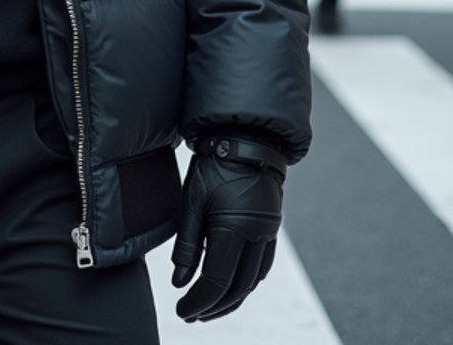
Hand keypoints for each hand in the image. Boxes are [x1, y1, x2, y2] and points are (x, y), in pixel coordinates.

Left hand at [171, 133, 285, 322]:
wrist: (244, 139)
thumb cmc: (212, 166)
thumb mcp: (191, 201)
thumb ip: (186, 245)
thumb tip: (180, 283)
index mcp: (234, 229)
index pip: (216, 281)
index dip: (198, 301)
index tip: (182, 311)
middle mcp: (256, 235)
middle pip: (237, 287)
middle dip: (214, 306)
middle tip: (193, 314)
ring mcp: (268, 232)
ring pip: (252, 280)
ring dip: (232, 298)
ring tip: (210, 307)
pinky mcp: (272, 228)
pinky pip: (262, 266)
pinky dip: (247, 281)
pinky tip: (234, 285)